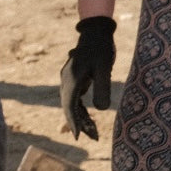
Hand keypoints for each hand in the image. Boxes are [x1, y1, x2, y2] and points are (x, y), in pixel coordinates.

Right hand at [59, 16, 115, 140]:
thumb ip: (102, 88)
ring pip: (70, 104)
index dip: (74, 122)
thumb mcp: (104, 68)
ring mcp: (68, 80)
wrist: (95, 33)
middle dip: (78, 123)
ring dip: (80, 118)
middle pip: (68, 107)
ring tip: (93, 132)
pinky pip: (74, 98)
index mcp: (72, 79)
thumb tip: (100, 110)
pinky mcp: (74, 79)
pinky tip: (89, 118)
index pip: (70, 105)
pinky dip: (80, 110)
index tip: (79, 136)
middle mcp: (66, 80)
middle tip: (91, 137)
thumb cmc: (101, 49)